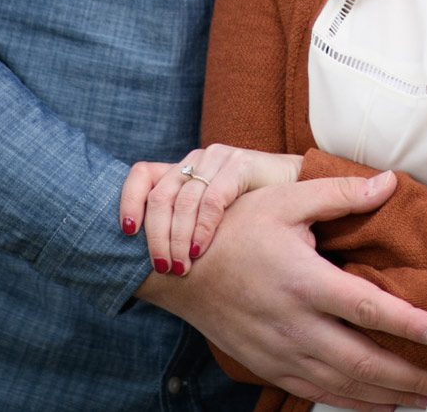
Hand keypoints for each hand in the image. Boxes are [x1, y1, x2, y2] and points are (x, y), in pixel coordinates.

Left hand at [120, 143, 301, 276]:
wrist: (299, 196)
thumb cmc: (251, 217)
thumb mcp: (209, 222)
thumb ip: (182, 229)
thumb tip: (148, 264)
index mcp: (182, 170)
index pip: (141, 175)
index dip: (128, 200)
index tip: (127, 233)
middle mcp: (196, 161)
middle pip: (160, 196)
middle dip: (156, 237)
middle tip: (164, 268)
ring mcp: (218, 159)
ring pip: (182, 200)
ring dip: (177, 239)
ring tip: (181, 267)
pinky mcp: (241, 164)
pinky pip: (212, 198)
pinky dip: (203, 228)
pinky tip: (200, 249)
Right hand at [137, 171, 426, 411]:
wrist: (179, 270)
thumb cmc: (236, 228)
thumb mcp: (285, 201)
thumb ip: (339, 194)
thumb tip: (389, 181)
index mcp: (302, 280)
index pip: (365, 308)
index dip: (407, 324)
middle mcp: (293, 324)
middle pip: (361, 361)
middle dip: (410, 377)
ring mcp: (279, 352)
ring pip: (341, 385)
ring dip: (387, 396)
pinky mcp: (268, 366)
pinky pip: (315, 392)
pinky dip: (350, 402)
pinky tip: (378, 404)